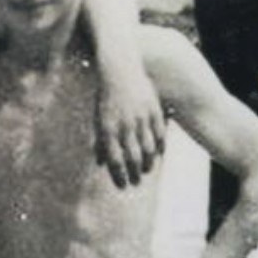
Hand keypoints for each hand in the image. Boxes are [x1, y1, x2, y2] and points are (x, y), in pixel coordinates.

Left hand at [95, 71, 165, 187]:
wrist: (119, 71)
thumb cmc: (106, 97)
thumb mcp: (99, 119)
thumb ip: (100, 142)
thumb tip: (100, 163)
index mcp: (108, 129)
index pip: (114, 159)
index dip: (118, 175)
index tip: (122, 186)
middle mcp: (124, 126)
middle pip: (132, 157)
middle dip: (134, 173)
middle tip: (136, 182)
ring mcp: (140, 118)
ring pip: (148, 147)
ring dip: (148, 163)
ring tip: (147, 171)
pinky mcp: (153, 110)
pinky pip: (159, 133)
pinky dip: (159, 146)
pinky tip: (158, 155)